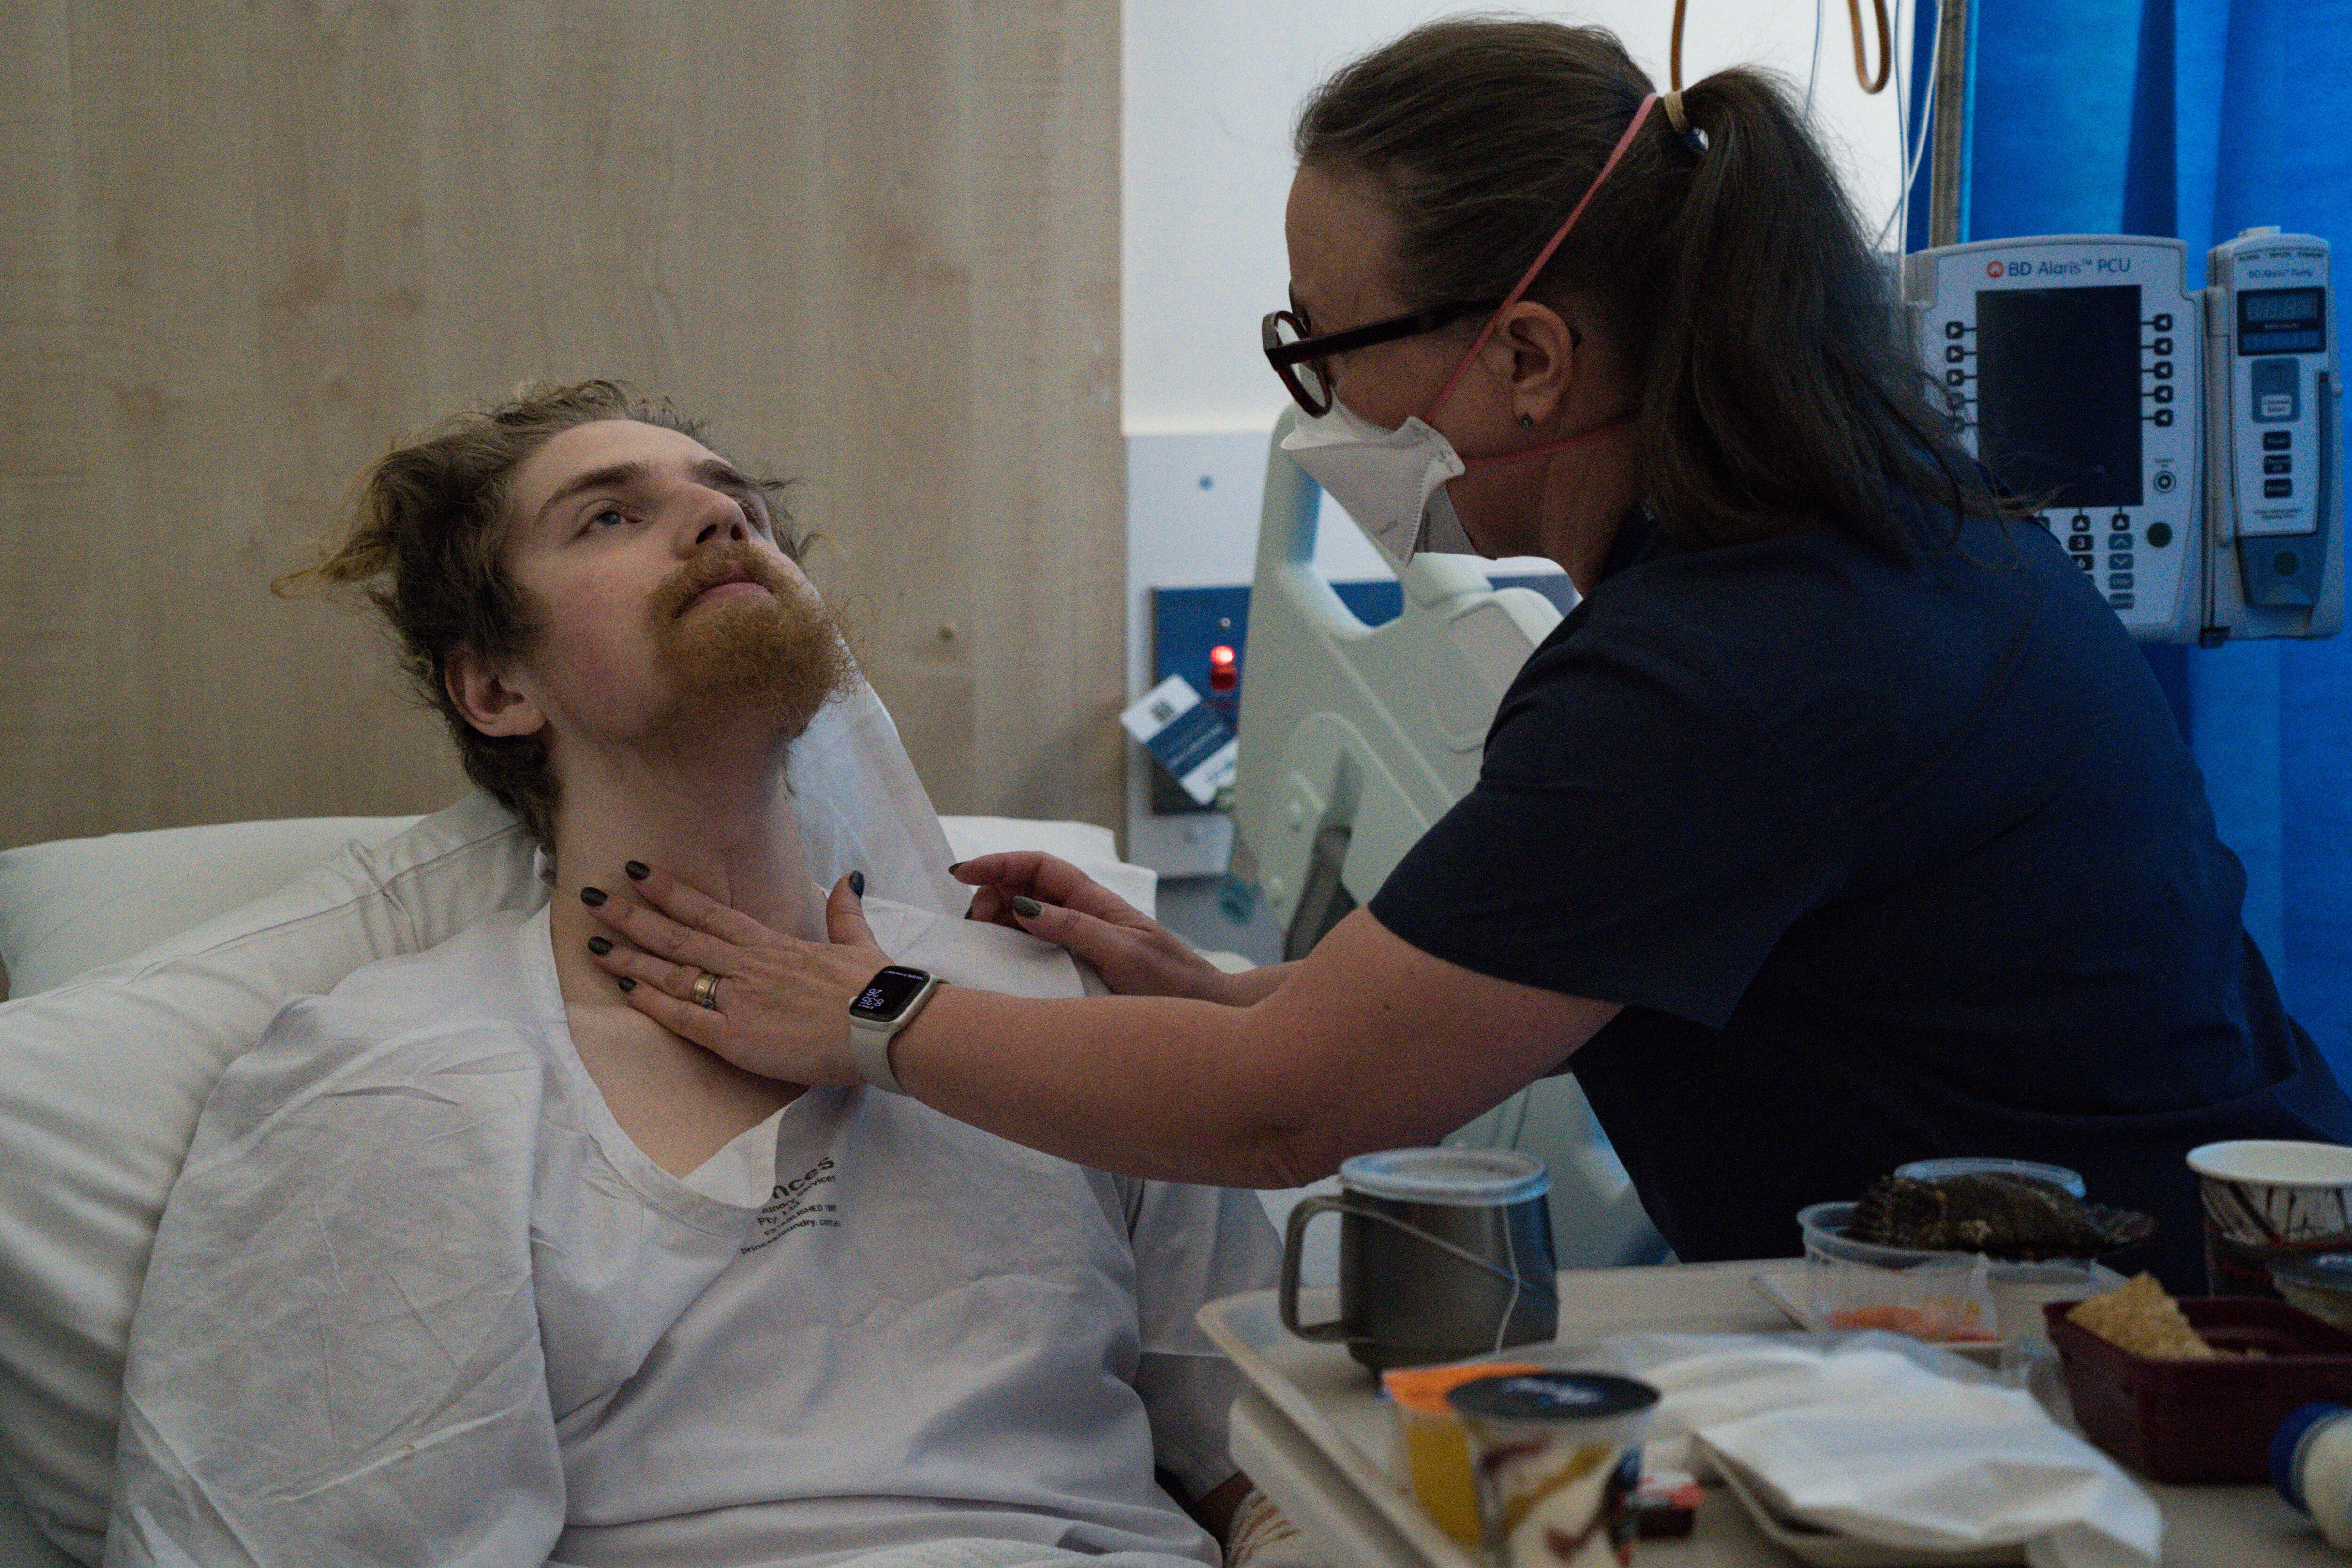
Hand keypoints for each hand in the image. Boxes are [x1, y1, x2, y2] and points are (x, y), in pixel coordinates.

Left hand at [581, 865, 886, 1086]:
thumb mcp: (858, 944)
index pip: (710, 912)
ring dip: (630, 959)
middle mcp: (747, 966)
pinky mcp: (736, 1038)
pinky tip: (624, 993)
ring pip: (672, 973)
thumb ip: (844, 913)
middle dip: (633, 916)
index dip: (671, 892)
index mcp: (772, 944)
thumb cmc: (873, 990)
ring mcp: (737, 1000)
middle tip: (594, 898)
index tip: (639, 872)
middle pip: (678, 936)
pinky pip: (684, 1019)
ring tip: (593, 944)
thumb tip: (847, 880)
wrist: (880, 1027)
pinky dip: (652, 1004)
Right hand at [954, 850, 1239, 1002]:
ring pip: (1024, 916)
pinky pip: (1033, 946)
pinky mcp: (1075, 966)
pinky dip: (1008, 944)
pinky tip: (994, 956)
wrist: (1202, 1009)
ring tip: (977, 935)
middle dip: (991, 891)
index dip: (999, 864)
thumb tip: (1023, 905)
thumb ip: (1073, 927)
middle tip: (973, 920)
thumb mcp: (1121, 951)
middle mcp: (1083, 915)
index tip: (963, 873)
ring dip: (996, 918)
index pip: (1039, 868)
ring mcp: (1078, 939)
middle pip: (1025, 887)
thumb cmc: (1170, 980)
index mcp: (1095, 901)